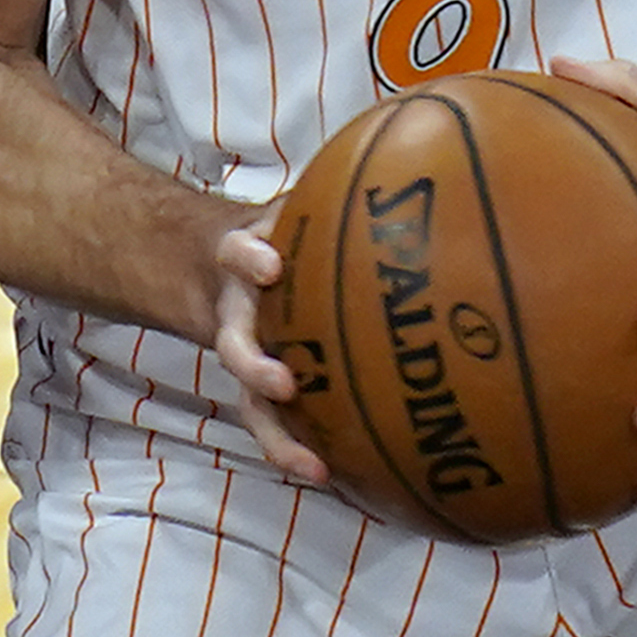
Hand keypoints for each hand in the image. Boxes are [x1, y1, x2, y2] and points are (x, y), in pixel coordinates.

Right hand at [205, 207, 329, 484]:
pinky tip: (330, 475)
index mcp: (244, 260)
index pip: (237, 253)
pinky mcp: (261, 390)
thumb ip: (337, 190)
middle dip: (254, 365)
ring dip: (276, 431)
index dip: (249, 258)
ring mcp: (246, 357)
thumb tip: (412, 161)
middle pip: (234, 342)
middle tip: (285, 380)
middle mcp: (237, 312)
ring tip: (310, 461)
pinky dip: (295, 451)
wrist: (224, 264)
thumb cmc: (282, 233)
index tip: (269, 264)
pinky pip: (273, 425)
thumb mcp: (297, 204)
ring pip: (248, 400)